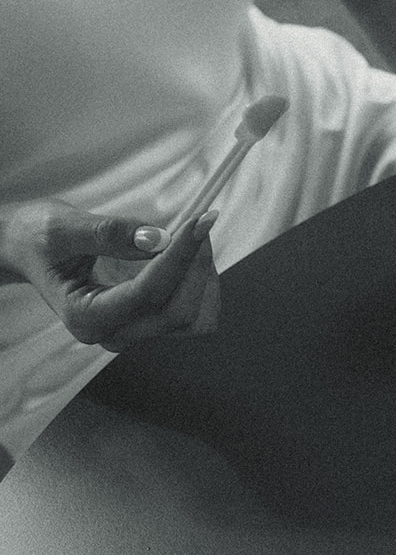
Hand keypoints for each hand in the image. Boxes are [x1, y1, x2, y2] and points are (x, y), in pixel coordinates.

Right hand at [0, 201, 220, 351]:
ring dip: (204, 277)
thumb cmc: (39, 239)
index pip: (148, 295)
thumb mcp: (61, 228)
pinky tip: (190, 255)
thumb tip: (157, 239)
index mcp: (85, 316)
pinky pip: (197, 313)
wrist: (32, 250)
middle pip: (179, 313)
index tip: (199, 221)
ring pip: (195, 318)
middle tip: (199, 222)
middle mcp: (114, 333)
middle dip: (196, 266)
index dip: (179, 257)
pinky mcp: (151, 322)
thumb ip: (107, 234)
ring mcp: (135, 331)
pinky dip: (203, 284)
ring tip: (191, 237)